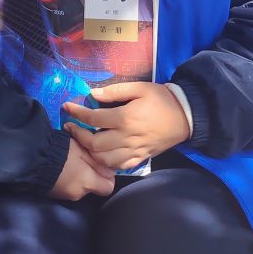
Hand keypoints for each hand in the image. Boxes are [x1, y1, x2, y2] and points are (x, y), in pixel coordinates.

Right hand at [49, 138, 115, 200]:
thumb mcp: (82, 150)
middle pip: (94, 187)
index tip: (101, 166)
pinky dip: (69, 180)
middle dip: (92, 176)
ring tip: (71, 164)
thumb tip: (109, 171)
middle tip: (85, 162)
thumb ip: (98, 162)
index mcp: (88, 183)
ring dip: (80, 178)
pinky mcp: (56, 194)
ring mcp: (66, 196)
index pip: (108, 187)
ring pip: (81, 187)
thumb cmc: (61, 152)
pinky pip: (69, 188)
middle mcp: (79, 193)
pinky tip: (62, 170)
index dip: (107, 177)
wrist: (34, 159)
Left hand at [62, 82, 190, 170]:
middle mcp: (127, 137)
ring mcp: (134, 150)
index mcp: (125, 118)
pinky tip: (101, 154)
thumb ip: (114, 91)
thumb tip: (92, 94)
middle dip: (79, 136)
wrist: (185, 116)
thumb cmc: (161, 99)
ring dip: (90, 151)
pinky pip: (119, 166)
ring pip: (104, 159)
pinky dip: (106, 162)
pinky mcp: (141, 158)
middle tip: (71, 127)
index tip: (67, 107)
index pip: (93, 119)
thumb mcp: (139, 88)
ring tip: (83, 140)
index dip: (77, 113)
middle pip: (94, 144)